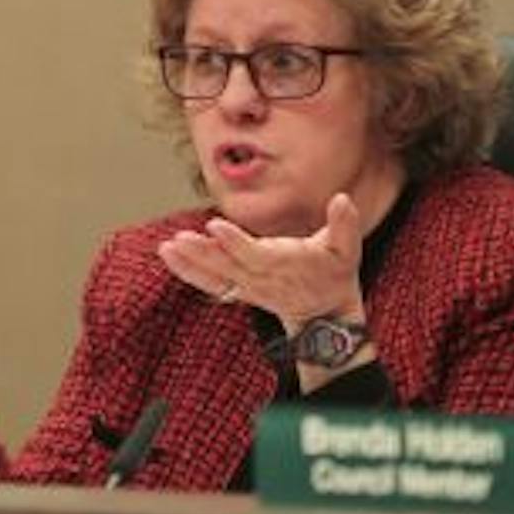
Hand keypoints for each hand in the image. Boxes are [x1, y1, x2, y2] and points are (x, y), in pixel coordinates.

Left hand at [157, 192, 365, 330]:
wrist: (324, 314)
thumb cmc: (334, 273)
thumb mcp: (347, 250)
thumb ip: (344, 225)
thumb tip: (343, 199)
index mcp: (284, 265)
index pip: (255, 254)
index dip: (234, 242)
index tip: (213, 226)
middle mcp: (261, 278)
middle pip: (227, 267)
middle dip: (202, 254)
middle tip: (179, 239)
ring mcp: (247, 287)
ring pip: (214, 277)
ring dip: (189, 264)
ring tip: (165, 248)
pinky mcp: (238, 290)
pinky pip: (209, 283)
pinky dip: (188, 271)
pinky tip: (168, 255)